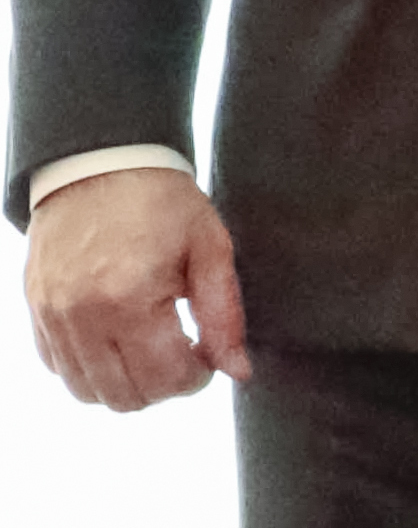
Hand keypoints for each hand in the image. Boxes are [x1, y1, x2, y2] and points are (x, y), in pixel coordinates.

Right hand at [24, 166, 251, 410]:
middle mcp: (82, 317)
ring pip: (88, 392)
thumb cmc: (162, 201)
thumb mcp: (210, 247)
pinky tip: (118, 340)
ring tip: (152, 349)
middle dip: (163, 387)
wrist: (100, 164)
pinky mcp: (36, 313)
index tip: (208, 356)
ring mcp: (52, 318)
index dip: (197, 378)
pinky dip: (91, 369)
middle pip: (124, 397)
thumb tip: (238, 371)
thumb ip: (224, 315)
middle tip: (183, 355)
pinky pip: (59, 368)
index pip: (165, 379)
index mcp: (130, 298)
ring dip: (126, 384)